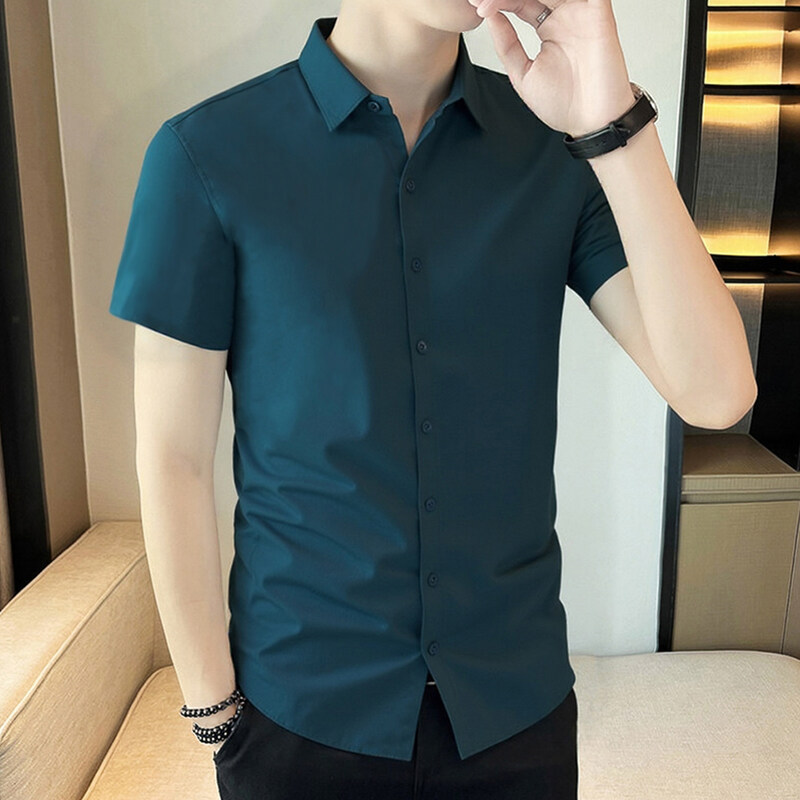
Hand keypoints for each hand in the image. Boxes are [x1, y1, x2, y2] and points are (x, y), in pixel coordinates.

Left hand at [467, 0, 636, 136]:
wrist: (592, 123)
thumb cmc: (564, 105)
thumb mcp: (523, 75)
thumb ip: (508, 46)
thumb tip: (490, 18)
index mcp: (548, 28)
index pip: (519, 1)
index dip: (498, 2)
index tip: (477, 7)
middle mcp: (564, 15)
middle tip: (481, 2)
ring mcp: (580, 11)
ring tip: (498, 0)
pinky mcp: (598, 11)